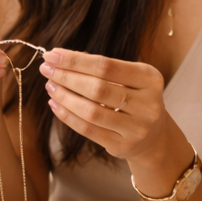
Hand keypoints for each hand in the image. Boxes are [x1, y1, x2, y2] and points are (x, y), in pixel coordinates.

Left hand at [38, 48, 166, 159]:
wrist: (154, 134)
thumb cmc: (135, 98)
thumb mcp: (128, 77)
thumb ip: (100, 67)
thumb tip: (62, 58)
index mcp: (150, 78)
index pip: (106, 66)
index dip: (75, 60)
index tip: (52, 54)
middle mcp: (147, 104)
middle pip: (97, 88)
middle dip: (66, 77)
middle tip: (46, 69)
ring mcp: (136, 128)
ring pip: (91, 111)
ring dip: (65, 97)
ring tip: (50, 86)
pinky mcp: (123, 145)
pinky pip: (88, 130)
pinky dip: (68, 116)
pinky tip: (55, 104)